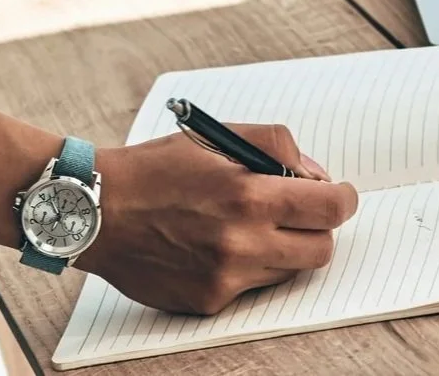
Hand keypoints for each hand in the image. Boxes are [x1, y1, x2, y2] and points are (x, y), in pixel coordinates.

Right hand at [82, 126, 358, 316]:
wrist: (96, 210)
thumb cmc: (152, 168)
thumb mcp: (211, 137)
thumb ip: (271, 146)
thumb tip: (313, 175)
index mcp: (247, 194)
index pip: (328, 207)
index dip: (342, 199)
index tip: (340, 194)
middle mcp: (243, 241)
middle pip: (320, 249)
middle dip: (318, 227)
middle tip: (299, 211)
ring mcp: (228, 277)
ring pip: (289, 270)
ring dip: (283, 246)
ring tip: (247, 223)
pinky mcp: (211, 301)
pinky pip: (252, 287)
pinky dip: (247, 265)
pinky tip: (214, 243)